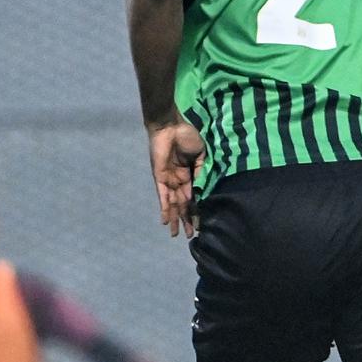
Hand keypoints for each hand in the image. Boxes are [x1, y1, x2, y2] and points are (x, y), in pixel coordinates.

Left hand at [146, 119, 204, 236]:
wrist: (170, 126)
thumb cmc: (187, 136)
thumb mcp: (200, 154)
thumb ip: (201, 170)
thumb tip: (202, 189)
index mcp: (189, 174)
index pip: (194, 197)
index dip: (197, 210)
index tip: (200, 224)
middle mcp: (178, 180)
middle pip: (183, 205)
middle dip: (186, 219)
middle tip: (189, 235)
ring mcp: (168, 180)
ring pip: (173, 204)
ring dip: (175, 219)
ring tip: (176, 234)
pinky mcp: (159, 178)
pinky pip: (162, 196)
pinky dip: (164, 209)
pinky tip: (165, 221)